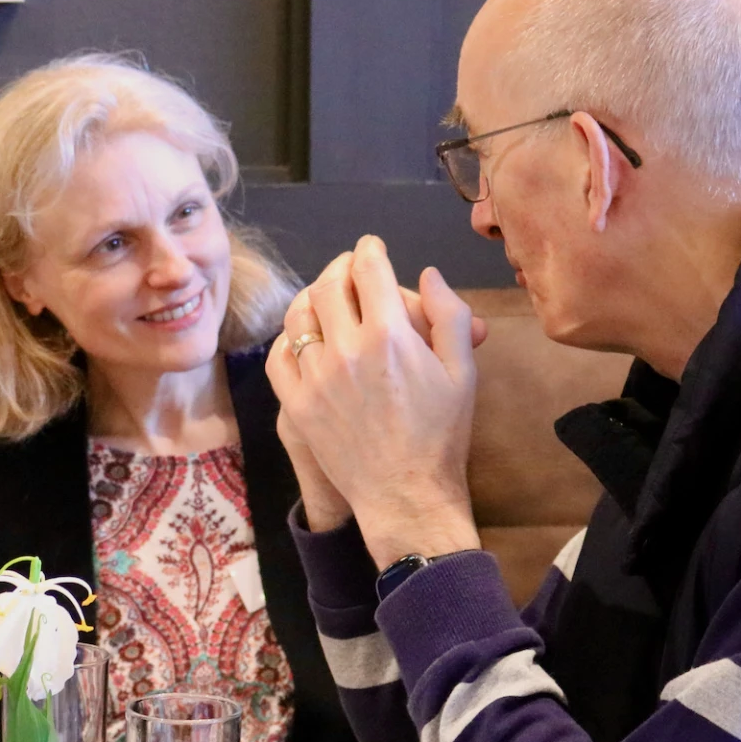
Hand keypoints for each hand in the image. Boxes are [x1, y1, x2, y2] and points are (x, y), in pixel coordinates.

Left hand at [267, 236, 481, 568]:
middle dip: (340, 267)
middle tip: (349, 266)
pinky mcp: (296, 405)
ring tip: (324, 295)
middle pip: (329, 285)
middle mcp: (346, 351)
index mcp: (390, 336)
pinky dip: (288, 338)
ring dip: (311, 297)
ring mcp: (315, 378)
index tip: (370, 247)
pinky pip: (278, 356)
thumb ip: (449, 314)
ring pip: (298, 315)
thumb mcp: (462, 370)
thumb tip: (426, 273)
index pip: (369, 270)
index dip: (369, 250)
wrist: (406, 494)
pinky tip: (303, 336)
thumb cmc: (442, 433)